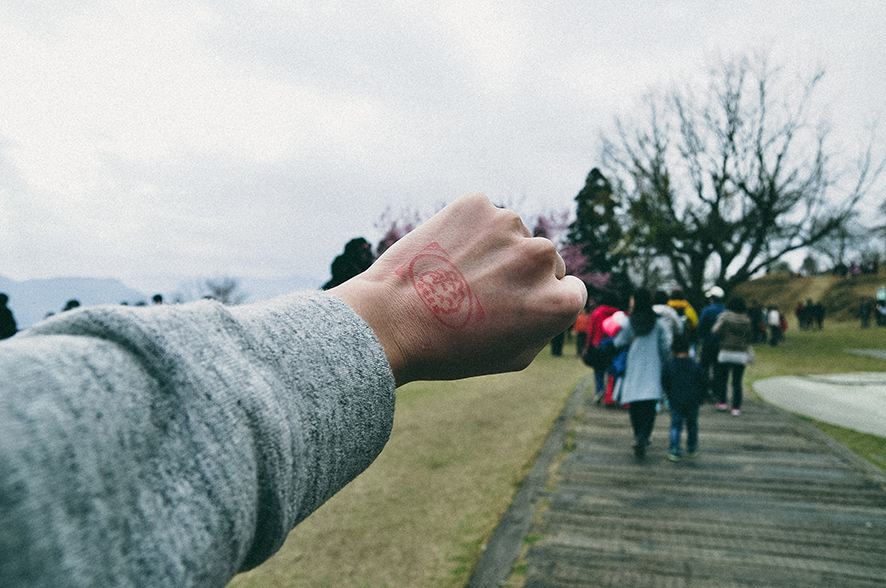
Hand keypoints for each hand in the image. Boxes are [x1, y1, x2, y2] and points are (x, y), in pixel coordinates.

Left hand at [331, 192, 586, 384]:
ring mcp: (509, 224)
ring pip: (512, 236)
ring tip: (455, 277)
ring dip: (494, 250)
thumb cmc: (451, 349)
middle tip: (479, 296)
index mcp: (558, 300)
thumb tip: (560, 294)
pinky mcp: (476, 203)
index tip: (513, 308)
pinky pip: (483, 217)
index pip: (572, 289)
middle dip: (520, 274)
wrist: (389, 321)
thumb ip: (548, 323)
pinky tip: (444, 256)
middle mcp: (541, 256)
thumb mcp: (515, 356)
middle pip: (544, 261)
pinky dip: (469, 230)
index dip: (540, 301)